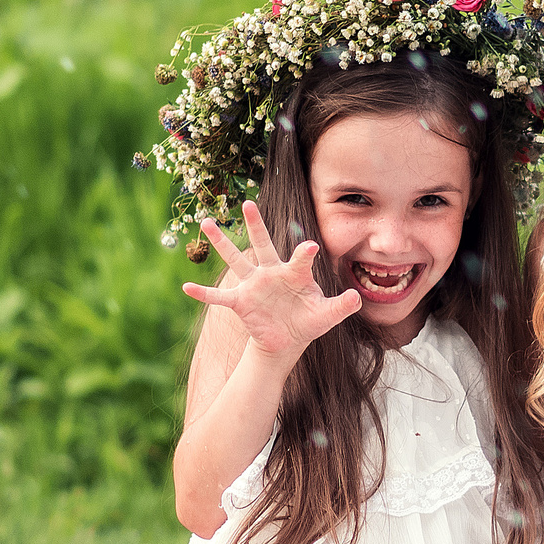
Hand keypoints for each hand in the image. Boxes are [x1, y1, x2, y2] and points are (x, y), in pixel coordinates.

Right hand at [181, 203, 360, 358]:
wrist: (287, 341)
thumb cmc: (308, 322)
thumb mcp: (327, 315)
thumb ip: (342, 306)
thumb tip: (357, 299)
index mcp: (294, 273)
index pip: (300, 257)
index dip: (306, 253)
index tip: (311, 246)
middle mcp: (271, 273)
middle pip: (262, 243)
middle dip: (255, 224)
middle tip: (248, 202)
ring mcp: (253, 285)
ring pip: (235, 259)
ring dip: (221, 242)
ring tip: (206, 222)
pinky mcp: (241, 302)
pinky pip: (219, 297)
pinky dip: (203, 294)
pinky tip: (186, 287)